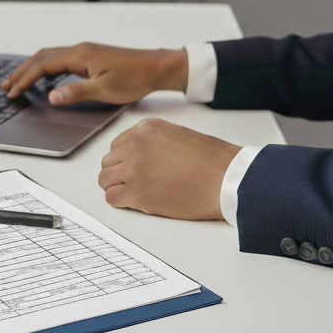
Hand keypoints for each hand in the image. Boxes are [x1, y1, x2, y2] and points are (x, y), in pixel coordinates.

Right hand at [1, 43, 187, 105]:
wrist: (156, 67)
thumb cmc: (135, 78)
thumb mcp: (105, 90)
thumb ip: (76, 93)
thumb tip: (51, 96)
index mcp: (79, 55)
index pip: (42, 66)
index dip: (24, 79)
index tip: (12, 92)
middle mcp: (79, 50)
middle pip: (41, 57)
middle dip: (21, 72)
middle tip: (6, 86)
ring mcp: (84, 52)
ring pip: (49, 57)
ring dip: (31, 68)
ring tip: (18, 81)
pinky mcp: (90, 56)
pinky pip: (59, 59)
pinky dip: (45, 67)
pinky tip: (45, 77)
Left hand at [98, 118, 239, 219]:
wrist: (226, 178)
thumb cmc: (212, 159)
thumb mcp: (176, 135)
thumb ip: (153, 142)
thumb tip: (141, 156)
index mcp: (145, 129)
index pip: (117, 145)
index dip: (124, 159)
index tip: (132, 168)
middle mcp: (134, 146)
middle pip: (108, 162)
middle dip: (118, 173)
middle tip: (131, 183)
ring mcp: (133, 170)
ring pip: (105, 179)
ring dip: (116, 187)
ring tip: (132, 194)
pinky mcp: (137, 193)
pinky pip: (112, 198)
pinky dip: (119, 202)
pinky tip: (133, 203)